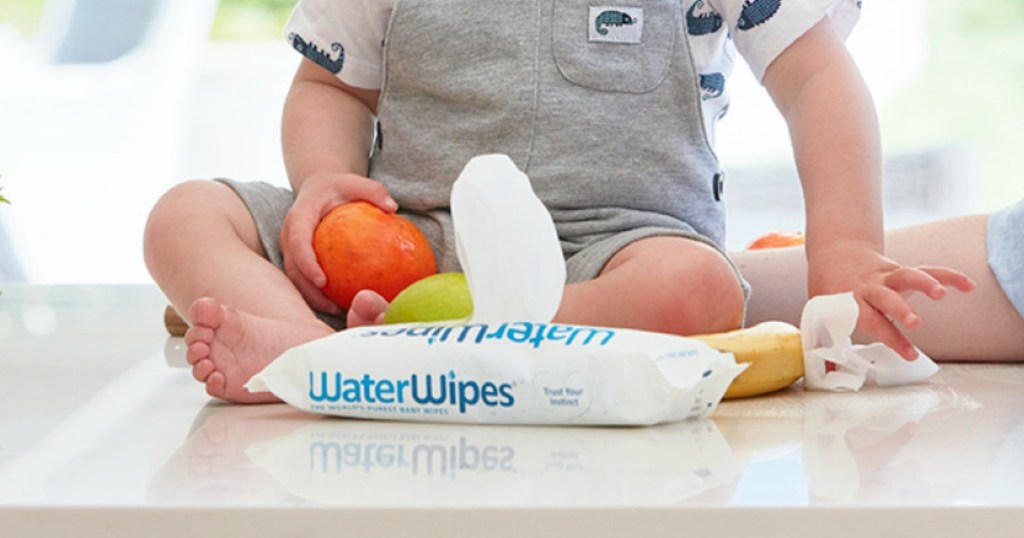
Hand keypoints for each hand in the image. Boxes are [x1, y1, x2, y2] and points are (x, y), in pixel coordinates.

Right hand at [279, 172, 397, 313]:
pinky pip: (304, 279)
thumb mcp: (354, 182)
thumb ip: (373, 191)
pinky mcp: (296, 259)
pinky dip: (318, 294)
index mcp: (299, 218)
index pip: (298, 242)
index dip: (307, 263)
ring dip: (312, 297)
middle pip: (293, 268)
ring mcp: (290, 250)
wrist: (318, 189)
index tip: (323, 281)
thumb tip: (393, 208)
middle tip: (331, 306)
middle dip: (309, 290)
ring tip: (337, 310)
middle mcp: (289, 236)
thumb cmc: (337, 188)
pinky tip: (340, 304)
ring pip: (295, 278)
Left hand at [808, 242, 975, 359]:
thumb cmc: (831, 290)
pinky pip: (927, 269)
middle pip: (885, 296)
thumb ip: (827, 341)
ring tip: (942, 294)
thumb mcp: (822, 313)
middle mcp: (869, 287)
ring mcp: (886, 276)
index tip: (910, 355)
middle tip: (915, 322)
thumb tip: (828, 371)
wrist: (836, 255)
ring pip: (906, 275)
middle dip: (901, 308)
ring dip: (925, 283)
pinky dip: (948, 276)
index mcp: (850, 300)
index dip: (890, 337)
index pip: (870, 320)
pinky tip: (968, 286)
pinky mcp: (900, 270)